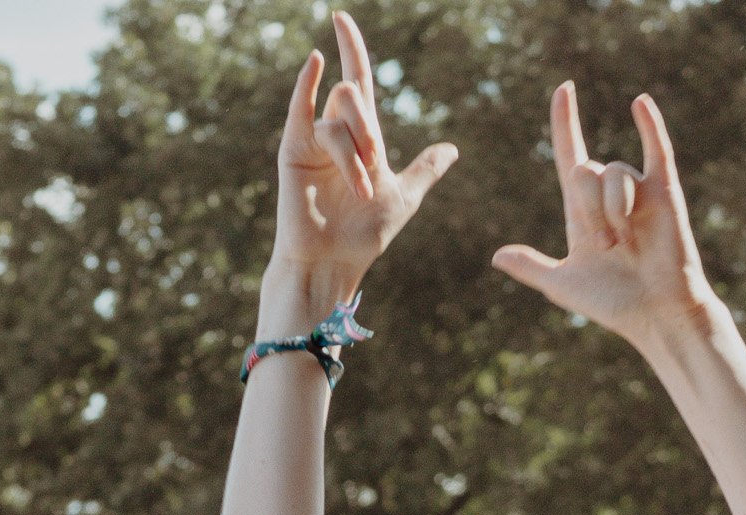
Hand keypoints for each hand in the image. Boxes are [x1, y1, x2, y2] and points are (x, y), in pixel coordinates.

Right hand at [268, 12, 455, 295]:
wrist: (334, 260)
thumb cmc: (364, 235)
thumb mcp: (405, 197)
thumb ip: (425, 169)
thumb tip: (452, 150)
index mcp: (361, 137)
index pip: (357, 80)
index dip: (351, 48)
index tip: (342, 18)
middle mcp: (335, 131)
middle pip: (354, 95)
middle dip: (370, 131)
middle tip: (375, 169)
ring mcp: (312, 139)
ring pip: (339, 118)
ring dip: (355, 156)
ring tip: (360, 190)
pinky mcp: (293, 150)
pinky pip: (301, 109)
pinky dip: (306, 84)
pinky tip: (314, 61)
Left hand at [492, 82, 716, 347]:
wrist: (656, 316)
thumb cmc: (615, 304)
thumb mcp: (563, 286)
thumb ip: (532, 268)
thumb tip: (497, 256)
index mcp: (583, 211)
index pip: (569, 154)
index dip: (564, 123)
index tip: (563, 90)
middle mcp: (609, 196)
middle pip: (583, 169)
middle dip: (589, 206)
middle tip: (606, 245)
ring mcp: (638, 193)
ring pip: (614, 171)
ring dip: (613, 207)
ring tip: (626, 241)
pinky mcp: (665, 193)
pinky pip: (657, 150)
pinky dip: (650, 124)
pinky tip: (638, 102)